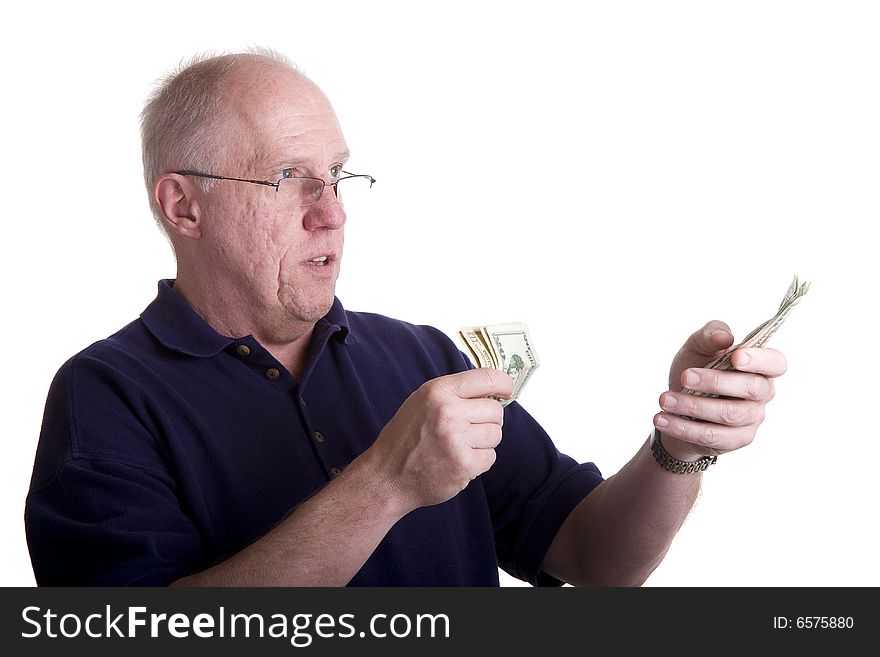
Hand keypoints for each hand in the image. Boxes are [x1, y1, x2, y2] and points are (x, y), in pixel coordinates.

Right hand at [371, 368, 513, 511]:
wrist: (387, 477)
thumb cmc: (405, 438)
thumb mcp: (421, 402)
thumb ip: (454, 393)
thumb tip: (492, 390)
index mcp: (438, 391)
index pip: (487, 378)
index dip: (503, 384)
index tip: (507, 390)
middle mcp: (448, 412)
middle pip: (495, 410)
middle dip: (488, 420)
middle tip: (469, 429)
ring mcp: (456, 440)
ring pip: (496, 434)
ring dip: (483, 442)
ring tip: (459, 446)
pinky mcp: (464, 465)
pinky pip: (490, 457)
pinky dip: (478, 461)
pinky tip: (457, 461)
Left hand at [654, 321, 786, 461]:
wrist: (677, 404)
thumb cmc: (695, 369)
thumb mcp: (697, 346)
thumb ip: (710, 335)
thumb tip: (725, 337)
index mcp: (760, 367)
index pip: (776, 363)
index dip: (760, 360)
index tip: (735, 357)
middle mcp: (763, 393)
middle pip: (751, 388)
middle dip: (716, 382)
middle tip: (685, 376)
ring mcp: (752, 419)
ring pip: (728, 414)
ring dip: (693, 406)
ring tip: (664, 399)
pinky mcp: (737, 439)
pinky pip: (712, 436)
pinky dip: (683, 427)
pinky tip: (662, 418)